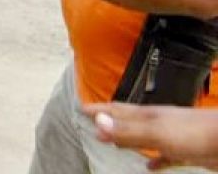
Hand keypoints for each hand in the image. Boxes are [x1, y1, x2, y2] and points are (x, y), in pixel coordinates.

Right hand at [83, 103, 217, 169]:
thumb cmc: (194, 133)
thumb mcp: (156, 133)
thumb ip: (128, 130)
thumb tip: (97, 124)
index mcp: (147, 116)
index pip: (117, 111)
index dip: (99, 110)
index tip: (82, 108)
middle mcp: (156, 124)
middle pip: (128, 122)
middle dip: (110, 123)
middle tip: (93, 124)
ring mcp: (171, 137)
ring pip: (144, 139)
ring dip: (129, 141)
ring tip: (115, 145)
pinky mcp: (184, 152)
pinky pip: (164, 157)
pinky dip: (154, 161)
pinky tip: (149, 167)